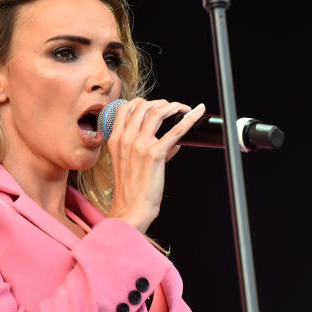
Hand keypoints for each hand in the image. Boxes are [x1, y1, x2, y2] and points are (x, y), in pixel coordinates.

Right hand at [105, 98, 205, 232]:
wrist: (131, 209)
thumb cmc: (130, 191)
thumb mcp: (126, 164)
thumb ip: (143, 148)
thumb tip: (169, 141)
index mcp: (115, 139)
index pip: (125, 108)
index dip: (141, 102)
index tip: (154, 105)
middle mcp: (125, 139)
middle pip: (143, 106)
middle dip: (161, 103)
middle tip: (173, 108)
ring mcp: (139, 145)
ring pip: (158, 112)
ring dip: (174, 106)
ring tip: (183, 109)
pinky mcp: (155, 153)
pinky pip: (176, 130)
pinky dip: (189, 119)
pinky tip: (197, 113)